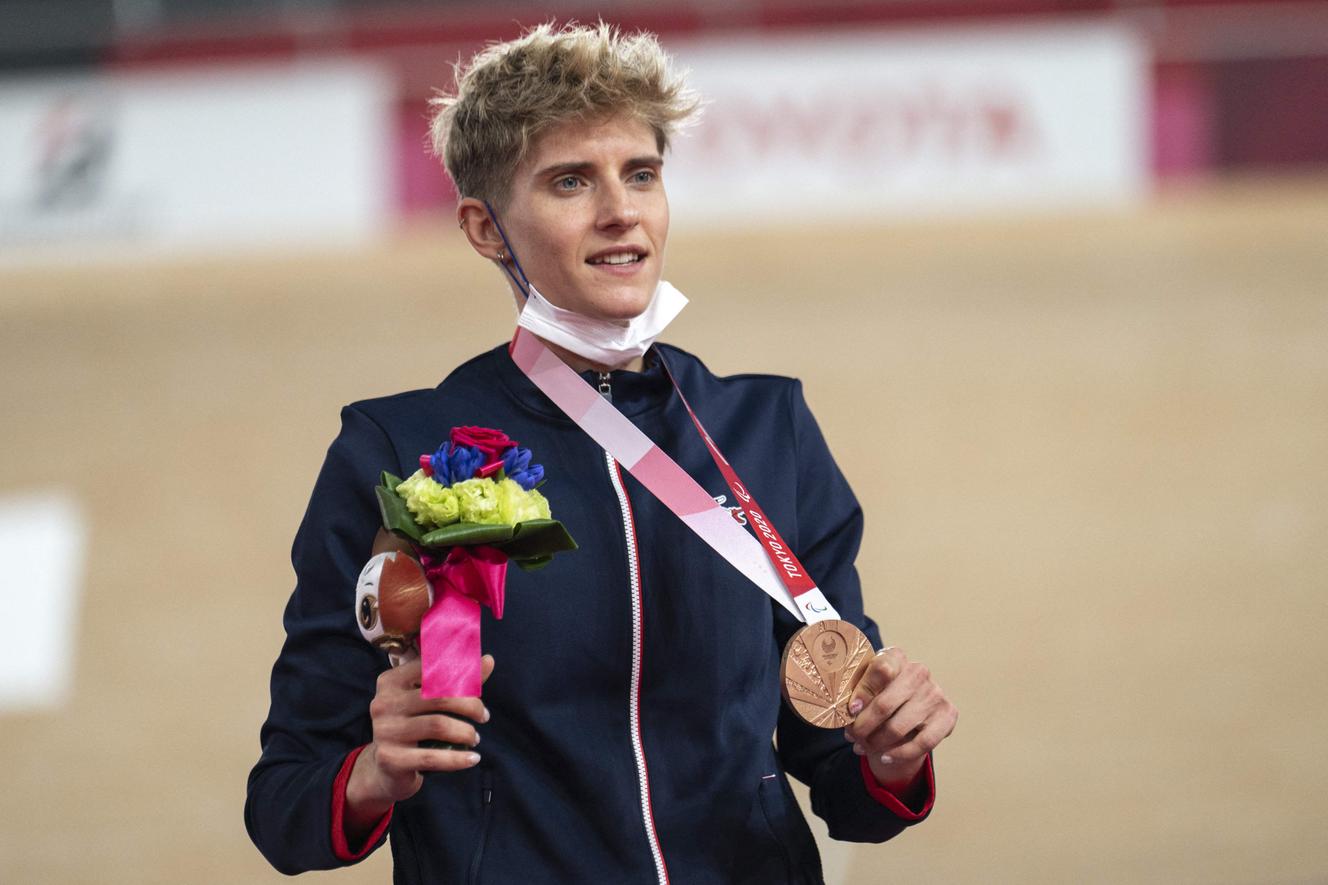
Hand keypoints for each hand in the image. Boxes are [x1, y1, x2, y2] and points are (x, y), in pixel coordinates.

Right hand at [344, 655, 493, 834]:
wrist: (385, 768)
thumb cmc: (412, 726)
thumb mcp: (429, 701)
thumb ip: (457, 680)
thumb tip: (489, 659)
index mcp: (392, 681)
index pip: (433, 670)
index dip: (461, 677)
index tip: (479, 691)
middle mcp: (384, 703)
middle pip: (439, 697)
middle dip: (470, 705)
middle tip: (483, 716)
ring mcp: (385, 731)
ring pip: (438, 725)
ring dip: (466, 732)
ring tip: (475, 738)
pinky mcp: (390, 758)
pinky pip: (432, 757)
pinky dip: (457, 759)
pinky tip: (473, 758)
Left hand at [842, 647, 956, 789]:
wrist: (908, 707)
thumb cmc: (880, 693)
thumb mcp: (867, 687)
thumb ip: (857, 694)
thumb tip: (851, 712)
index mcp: (896, 657)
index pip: (881, 669)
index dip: (863, 692)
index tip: (851, 710)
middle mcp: (918, 671)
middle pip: (885, 704)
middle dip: (863, 726)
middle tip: (852, 737)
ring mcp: (935, 693)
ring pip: (898, 728)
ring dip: (876, 743)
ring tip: (863, 747)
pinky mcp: (948, 715)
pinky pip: (923, 743)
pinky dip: (900, 754)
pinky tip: (885, 757)